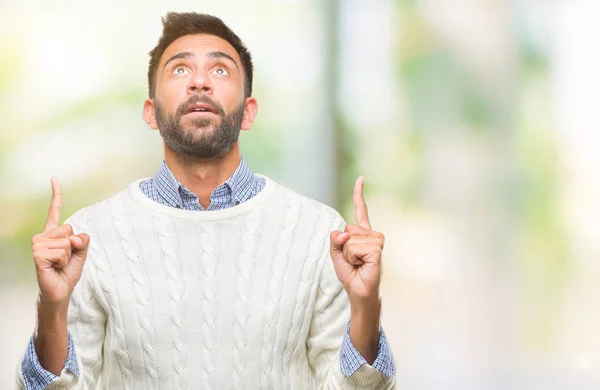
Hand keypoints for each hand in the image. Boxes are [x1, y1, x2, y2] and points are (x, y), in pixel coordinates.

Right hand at [31, 177, 89, 304]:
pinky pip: (62, 251)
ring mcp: (38, 244)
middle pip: (69, 228)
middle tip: (65, 258)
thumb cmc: (68, 271)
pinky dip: (64, 261)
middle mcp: (43, 236)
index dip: (55, 195)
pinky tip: (54, 267)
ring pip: (67, 241)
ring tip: (59, 263)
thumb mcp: (82, 252)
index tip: (53, 179)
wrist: (60, 290)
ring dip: (69, 255)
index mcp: (53, 234)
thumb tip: (74, 237)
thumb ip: (83, 240)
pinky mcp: (37, 254)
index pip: (54, 211)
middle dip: (74, 245)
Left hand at [330, 176, 384, 301]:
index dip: (359, 194)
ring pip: (350, 238)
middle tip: (353, 260)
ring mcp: (376, 241)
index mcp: (362, 233)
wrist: (359, 291)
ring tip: (358, 263)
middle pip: (347, 228)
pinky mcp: (377, 250)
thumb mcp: (336, 253)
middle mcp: (372, 234)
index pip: (361, 210)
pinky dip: (353, 258)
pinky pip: (355, 247)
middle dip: (343, 246)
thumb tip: (344, 233)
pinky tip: (362, 265)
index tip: (360, 178)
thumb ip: (335, 239)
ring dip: (348, 254)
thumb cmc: (350, 273)